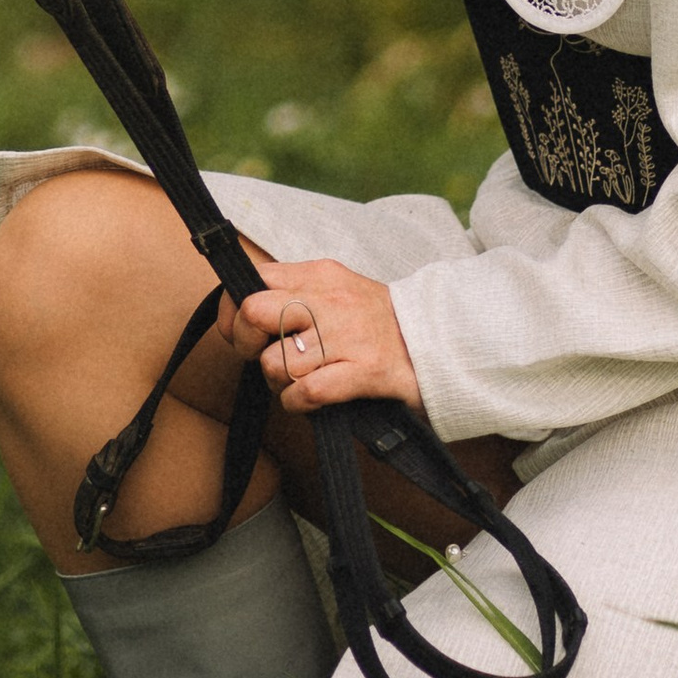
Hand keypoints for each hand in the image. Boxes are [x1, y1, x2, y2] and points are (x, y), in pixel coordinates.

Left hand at [221, 250, 423, 419]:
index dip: (235, 311)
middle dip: (247, 343)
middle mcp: (330, 301)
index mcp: (320, 276)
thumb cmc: (380, 322)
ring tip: (296, 382)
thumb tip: (243, 308)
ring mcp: (347, 337)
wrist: (441, 340)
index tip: (242, 332)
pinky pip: (306, 390)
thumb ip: (295, 292)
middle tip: (263, 357)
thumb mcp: (337, 290)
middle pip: (254, 313)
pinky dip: (297, 401)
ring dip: (278, 382)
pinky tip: (307, 400)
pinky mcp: (365, 371)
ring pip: (276, 361)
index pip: (254, 280)